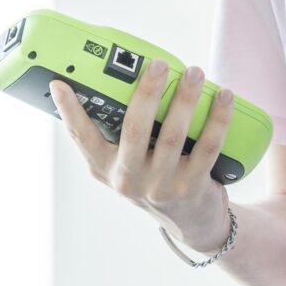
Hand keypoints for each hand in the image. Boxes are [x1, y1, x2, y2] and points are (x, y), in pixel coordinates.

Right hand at [48, 59, 233, 249]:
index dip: (69, 110)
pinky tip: (224, 97)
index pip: (81, 136)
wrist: (189, 220)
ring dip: (186, 99)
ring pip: (173, 134)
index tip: (60, 82)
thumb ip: (120, 135)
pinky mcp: (191, 187)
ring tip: (194, 72)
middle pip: (133, 128)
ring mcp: (160, 185)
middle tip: (159, 64)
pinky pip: (208, 146)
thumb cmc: (155, 178)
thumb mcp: (127, 164)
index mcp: (104, 168)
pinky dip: (218, 118)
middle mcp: (127, 178)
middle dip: (147, 92)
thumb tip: (123, 83)